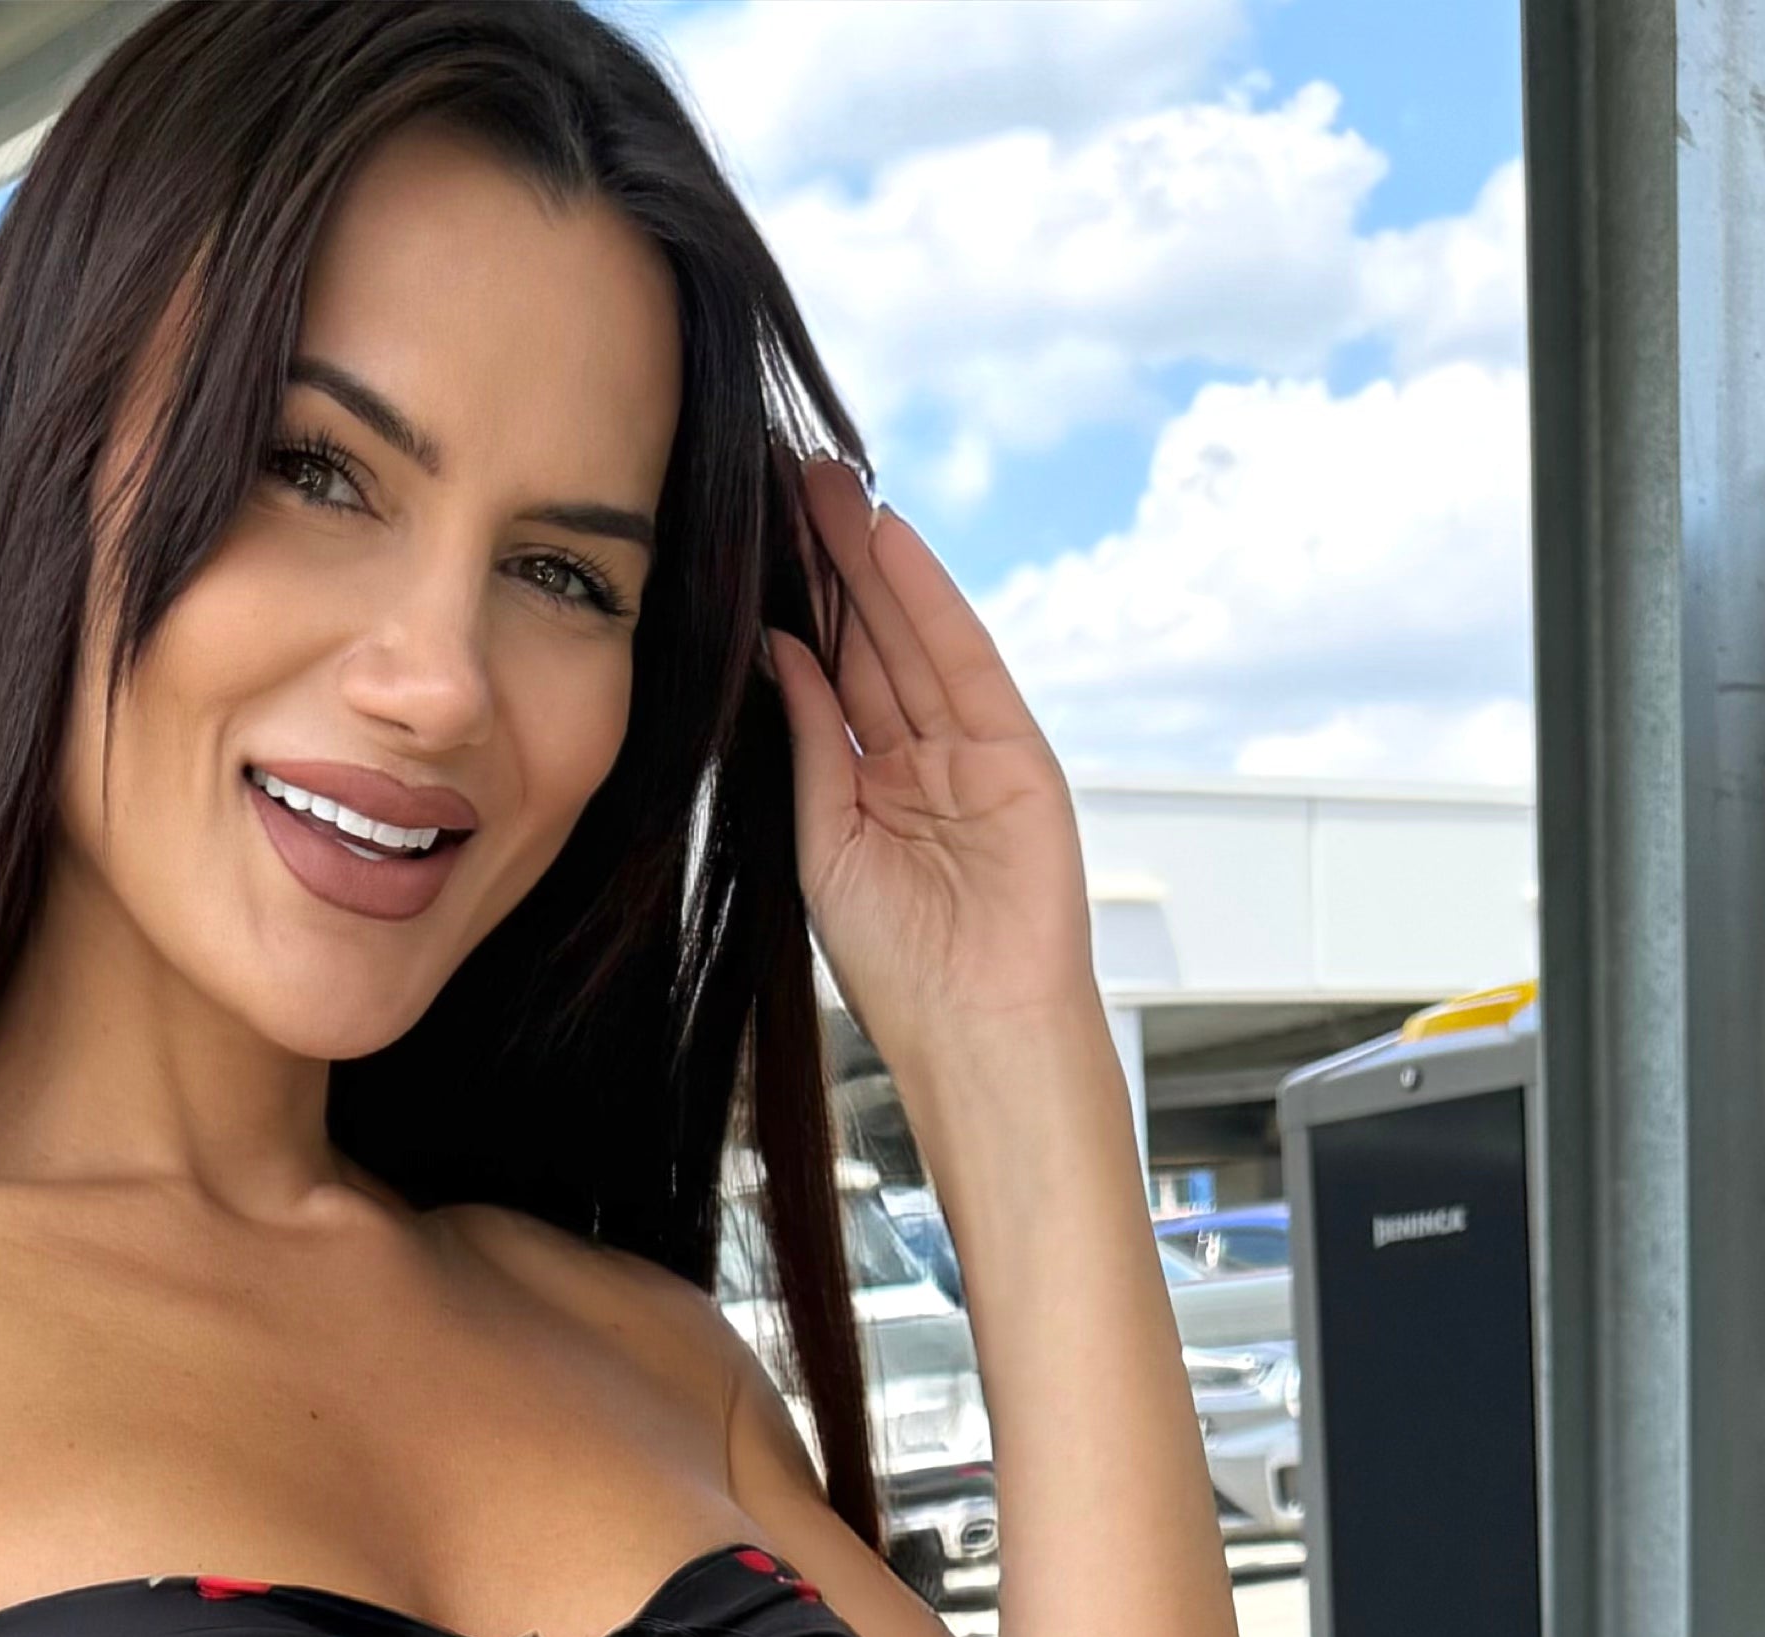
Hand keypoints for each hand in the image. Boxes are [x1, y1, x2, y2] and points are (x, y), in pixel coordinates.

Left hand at [761, 455, 1096, 1076]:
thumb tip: (777, 652)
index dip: (791, 610)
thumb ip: (808, 745)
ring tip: (822, 481)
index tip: (750, 539)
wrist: (978, 1032)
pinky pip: (961, 659)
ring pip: (907, 637)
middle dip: (826, 562)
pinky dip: (926, 597)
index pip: (825, 681)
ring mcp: (968, 752)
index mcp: (867, 794)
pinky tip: (887, 538)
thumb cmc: (898, 974)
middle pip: (866, 642)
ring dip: (866, 558)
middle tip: (782, 476)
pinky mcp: (1014, 749)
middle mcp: (917, 763)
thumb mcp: (826, 846)